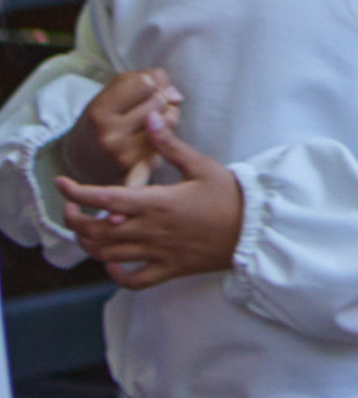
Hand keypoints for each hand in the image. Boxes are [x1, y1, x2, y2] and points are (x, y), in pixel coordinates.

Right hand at [57, 70, 180, 189]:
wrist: (86, 158)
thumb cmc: (106, 116)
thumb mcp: (114, 90)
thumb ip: (148, 80)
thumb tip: (177, 98)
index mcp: (99, 112)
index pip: (146, 83)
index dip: (147, 82)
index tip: (137, 90)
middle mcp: (110, 136)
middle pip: (159, 101)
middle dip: (158, 99)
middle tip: (141, 108)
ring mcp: (125, 155)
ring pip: (169, 120)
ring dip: (165, 116)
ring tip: (146, 121)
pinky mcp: (141, 168)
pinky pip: (169, 140)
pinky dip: (164, 135)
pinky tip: (149, 138)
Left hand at [60, 120, 241, 284]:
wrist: (255, 229)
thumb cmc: (231, 195)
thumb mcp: (202, 165)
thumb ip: (170, 145)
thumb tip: (151, 117)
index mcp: (157, 203)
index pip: (105, 198)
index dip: (78, 192)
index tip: (61, 183)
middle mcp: (151, 230)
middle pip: (96, 232)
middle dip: (75, 220)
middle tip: (72, 207)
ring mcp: (158, 253)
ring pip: (108, 256)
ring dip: (89, 244)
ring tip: (87, 229)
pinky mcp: (170, 269)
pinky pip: (134, 280)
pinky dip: (116, 274)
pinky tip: (113, 263)